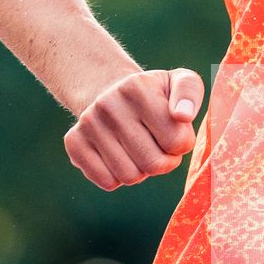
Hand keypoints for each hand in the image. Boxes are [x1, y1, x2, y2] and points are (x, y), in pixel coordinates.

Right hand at [64, 66, 203, 190]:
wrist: (111, 92)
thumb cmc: (155, 94)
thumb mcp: (180, 80)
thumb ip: (190, 93)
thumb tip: (183, 115)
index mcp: (137, 88)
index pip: (177, 141)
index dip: (182, 144)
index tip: (175, 132)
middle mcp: (108, 104)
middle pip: (153, 164)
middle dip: (164, 161)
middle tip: (159, 145)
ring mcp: (88, 124)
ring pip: (130, 177)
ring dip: (142, 170)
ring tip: (139, 149)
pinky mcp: (74, 143)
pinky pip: (107, 182)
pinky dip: (119, 177)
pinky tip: (119, 156)